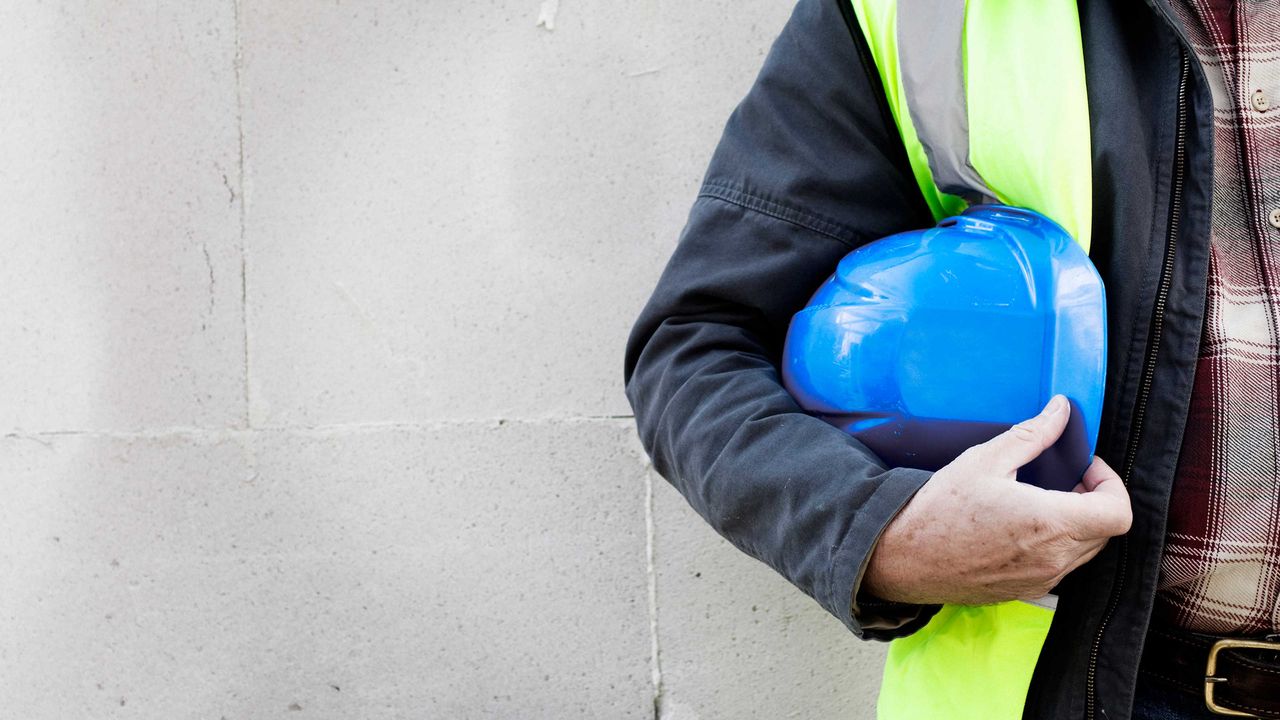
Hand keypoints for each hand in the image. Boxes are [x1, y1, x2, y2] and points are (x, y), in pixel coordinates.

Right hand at [862, 395, 1131, 604]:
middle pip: (1105, 530)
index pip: (1117, 512)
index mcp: (1049, 522)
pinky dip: (1057, 544)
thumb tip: (1061, 410)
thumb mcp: (984, 460)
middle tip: (1063, 479)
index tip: (1085, 467)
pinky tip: (1022, 527)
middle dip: (1093, 499)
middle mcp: (1053, 558)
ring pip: (1086, 551)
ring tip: (1041, 501)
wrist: (903, 558)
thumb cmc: (939, 509)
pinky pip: (1061, 567)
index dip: (1110, 483)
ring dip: (1077, 523)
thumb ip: (1032, 435)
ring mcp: (1041, 580)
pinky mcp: (1026, 591)